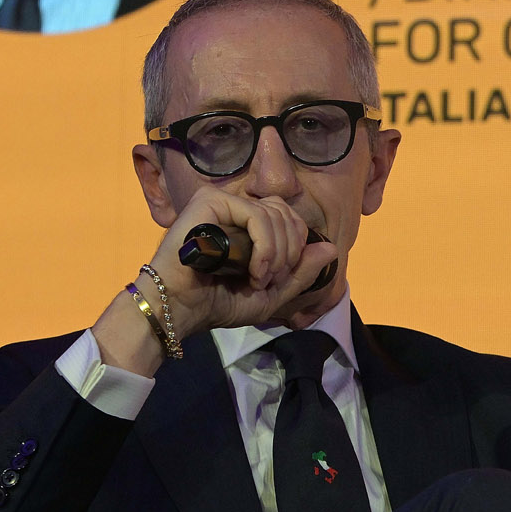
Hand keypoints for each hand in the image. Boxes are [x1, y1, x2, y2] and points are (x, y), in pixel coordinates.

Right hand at [91, 187, 339, 372]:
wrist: (179, 310)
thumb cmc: (216, 302)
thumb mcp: (270, 294)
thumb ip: (301, 273)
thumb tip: (331, 248)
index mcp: (248, 223)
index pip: (291, 218)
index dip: (296, 249)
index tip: (279, 279)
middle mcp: (236, 207)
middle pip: (287, 213)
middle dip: (290, 252)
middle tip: (271, 280)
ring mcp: (223, 201)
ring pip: (275, 214)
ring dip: (278, 254)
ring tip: (260, 279)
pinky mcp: (211, 201)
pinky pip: (256, 215)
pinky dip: (266, 247)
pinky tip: (255, 270)